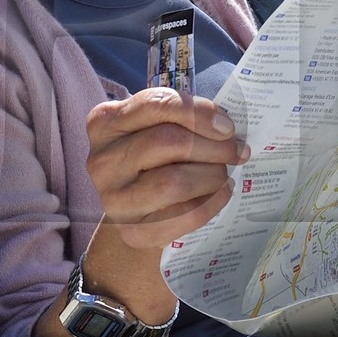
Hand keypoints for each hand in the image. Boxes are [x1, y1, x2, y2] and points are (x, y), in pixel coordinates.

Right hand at [85, 88, 247, 247]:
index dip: (199, 112)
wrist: (137, 211)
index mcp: (105, 122)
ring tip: (223, 173)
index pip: (156, 104)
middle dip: (213, 146)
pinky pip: (185, 214)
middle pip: (168, 142)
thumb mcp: (156, 126)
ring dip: (212, 175)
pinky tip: (220, 194)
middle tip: (236, 151)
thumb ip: (182, 117)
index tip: (227, 126)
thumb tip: (226, 127)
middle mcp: (101, 159)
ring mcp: (113, 199)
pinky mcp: (133, 231)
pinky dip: (213, 202)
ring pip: (175, 181)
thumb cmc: (152, 158)